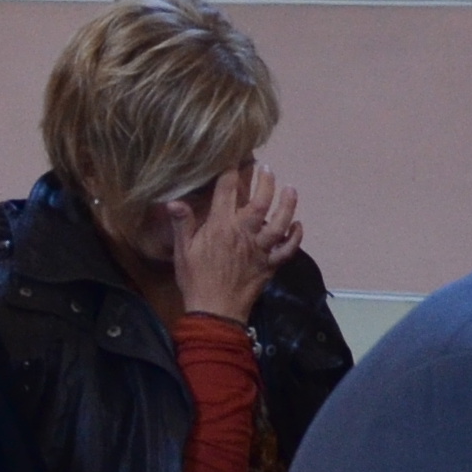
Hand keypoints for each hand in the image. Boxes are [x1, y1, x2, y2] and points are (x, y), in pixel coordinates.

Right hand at [161, 163, 303, 325]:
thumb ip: (182, 223)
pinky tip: (298, 226)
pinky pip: (287, 249)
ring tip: (291, 189)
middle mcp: (244, 232)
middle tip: (267, 168)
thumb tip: (173, 201)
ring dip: (287, 204)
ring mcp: (260, 248)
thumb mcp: (183, 251)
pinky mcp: (270, 264)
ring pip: (280, 222)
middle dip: (265, 181)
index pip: (227, 191)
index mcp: (221, 226)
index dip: (231, 172)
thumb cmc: (195, 280)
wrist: (215, 311)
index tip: (235, 159)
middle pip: (260, 201)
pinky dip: (295, 237)